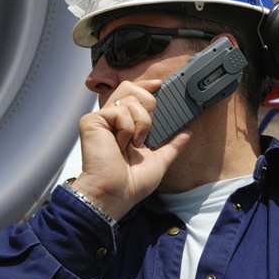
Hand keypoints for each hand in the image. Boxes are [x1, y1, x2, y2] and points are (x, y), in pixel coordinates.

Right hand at [71, 80, 191, 219]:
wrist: (116, 193)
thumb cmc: (131, 183)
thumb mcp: (159, 161)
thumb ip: (172, 145)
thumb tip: (187, 132)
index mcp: (125, 127)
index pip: (133, 95)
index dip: (146, 86)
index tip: (160, 84)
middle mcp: (112, 120)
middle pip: (130, 88)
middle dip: (147, 104)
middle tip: (146, 129)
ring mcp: (101, 119)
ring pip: (129, 98)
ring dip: (141, 123)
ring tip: (133, 143)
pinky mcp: (92, 121)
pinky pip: (120, 111)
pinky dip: (128, 129)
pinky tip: (121, 144)